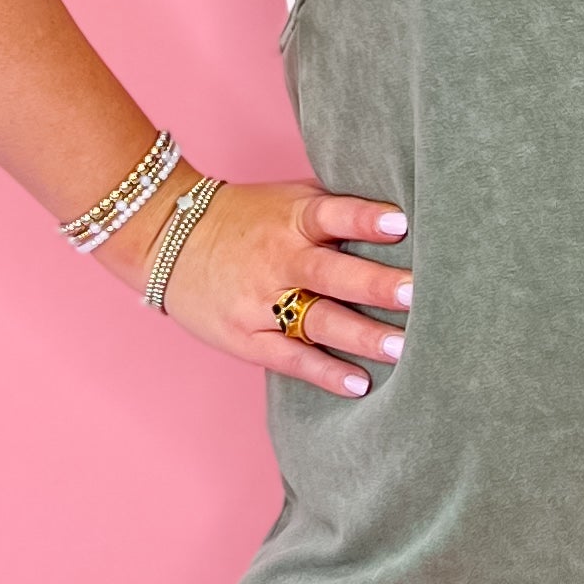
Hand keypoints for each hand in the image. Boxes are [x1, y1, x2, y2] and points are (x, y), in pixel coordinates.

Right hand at [98, 173, 410, 388]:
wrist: (167, 239)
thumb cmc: (248, 218)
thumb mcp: (288, 199)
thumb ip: (336, 207)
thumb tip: (405, 213)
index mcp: (292, 218)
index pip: (332, 214)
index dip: (365, 218)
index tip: (401, 223)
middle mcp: (279, 258)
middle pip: (332, 273)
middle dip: (375, 284)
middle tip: (416, 294)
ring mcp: (260, 301)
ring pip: (317, 320)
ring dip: (362, 335)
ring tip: (402, 348)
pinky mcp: (247, 337)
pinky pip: (291, 358)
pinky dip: (325, 372)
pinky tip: (360, 384)